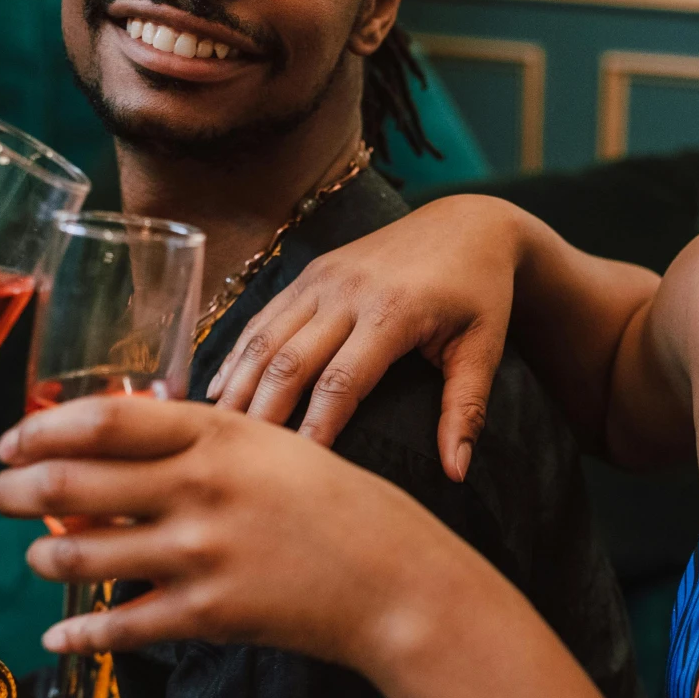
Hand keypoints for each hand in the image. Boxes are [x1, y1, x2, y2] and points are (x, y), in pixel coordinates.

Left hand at [0, 397, 507, 674]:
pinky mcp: (209, 614)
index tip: (11, 441)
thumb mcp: (271, 444)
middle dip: (19, 491)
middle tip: (0, 495)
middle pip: (75, 481)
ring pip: (84, 554)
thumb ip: (200, 436)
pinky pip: (121, 625)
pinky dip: (80, 632)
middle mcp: (201, 488)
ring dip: (44, 557)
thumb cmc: (335, 504)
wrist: (396, 579)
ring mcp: (201, 553)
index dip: (41, 429)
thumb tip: (123, 429)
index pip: (102, 418)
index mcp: (217, 434)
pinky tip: (58, 633)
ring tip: (35, 555)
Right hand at [205, 194, 526, 479]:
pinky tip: (218, 390)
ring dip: (237, 386)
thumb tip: (455, 474)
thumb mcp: (483, 349)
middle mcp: (348, 292)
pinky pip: (264, 317)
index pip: (341, 382)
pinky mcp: (310, 273)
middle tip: (239, 463)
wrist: (466, 223)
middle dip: (262, 414)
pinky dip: (237, 354)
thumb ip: (466, 410)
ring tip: (215, 432)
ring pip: (265, 338)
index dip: (315, 429)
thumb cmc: (479, 294)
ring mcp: (323, 278)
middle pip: (289, 361)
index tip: (298, 471)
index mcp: (392, 312)